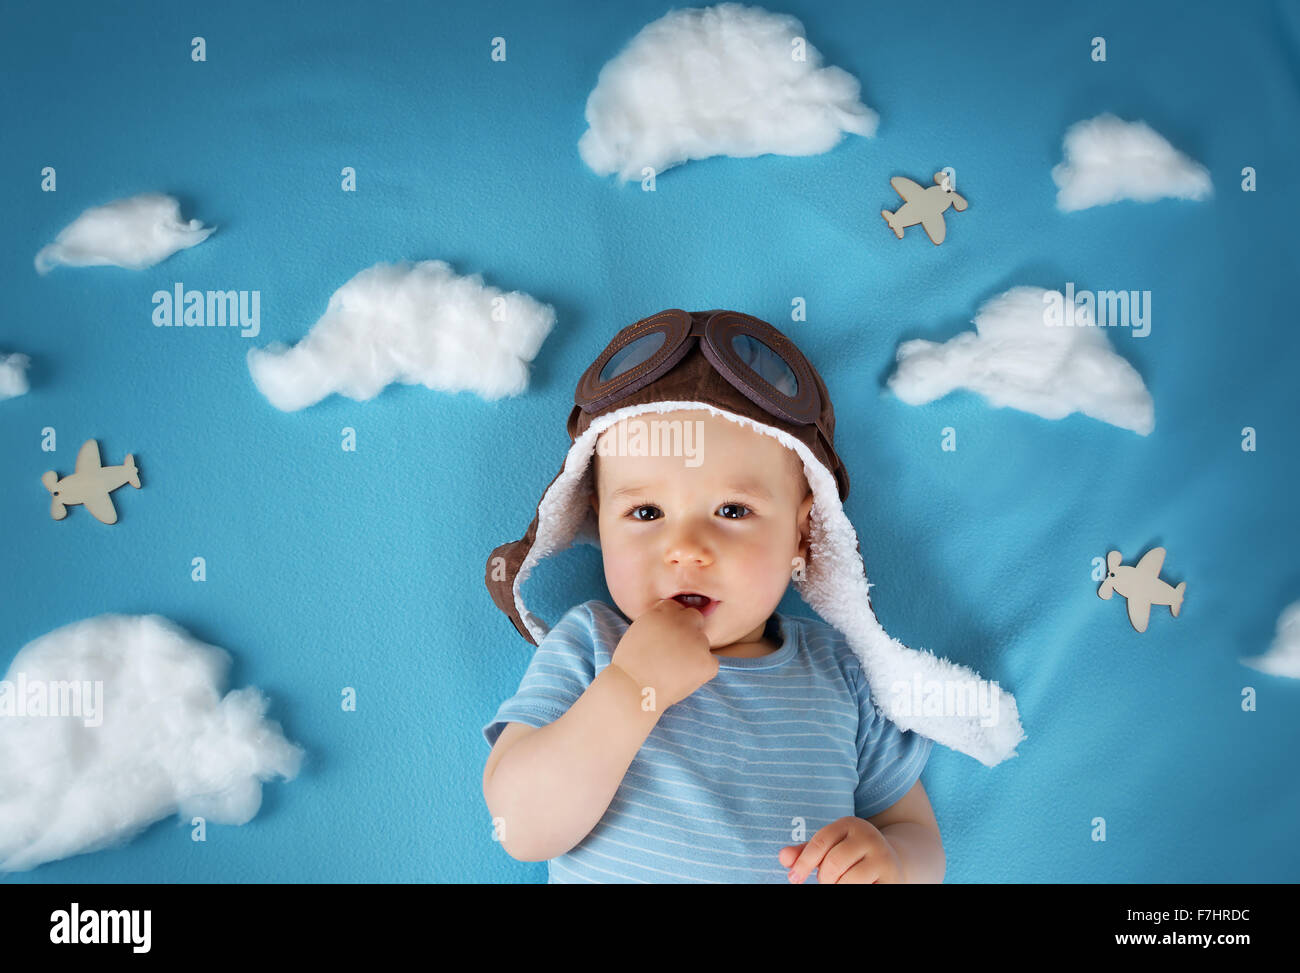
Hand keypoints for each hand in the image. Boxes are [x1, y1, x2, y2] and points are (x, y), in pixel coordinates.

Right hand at [610, 598, 717, 709]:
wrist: (633, 691)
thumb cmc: (631, 667)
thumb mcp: (638, 632)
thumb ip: (658, 622)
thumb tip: (673, 624)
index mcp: (663, 611)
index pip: (676, 608)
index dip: (672, 623)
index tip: (666, 638)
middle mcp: (682, 621)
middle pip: (695, 618)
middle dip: (689, 632)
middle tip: (676, 653)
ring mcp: (698, 641)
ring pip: (702, 643)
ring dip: (694, 653)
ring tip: (673, 670)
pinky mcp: (708, 661)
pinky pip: (710, 663)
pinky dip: (701, 671)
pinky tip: (682, 679)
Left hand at [778, 816, 902, 883]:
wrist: (893, 863)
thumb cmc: (851, 857)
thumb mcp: (829, 849)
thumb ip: (805, 852)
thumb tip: (783, 857)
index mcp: (849, 824)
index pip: (820, 842)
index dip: (803, 863)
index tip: (794, 878)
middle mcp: (869, 836)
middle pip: (833, 864)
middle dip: (824, 878)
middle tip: (826, 881)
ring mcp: (883, 857)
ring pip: (849, 880)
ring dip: (838, 886)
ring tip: (841, 883)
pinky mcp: (892, 878)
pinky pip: (864, 888)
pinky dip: (854, 888)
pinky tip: (855, 884)